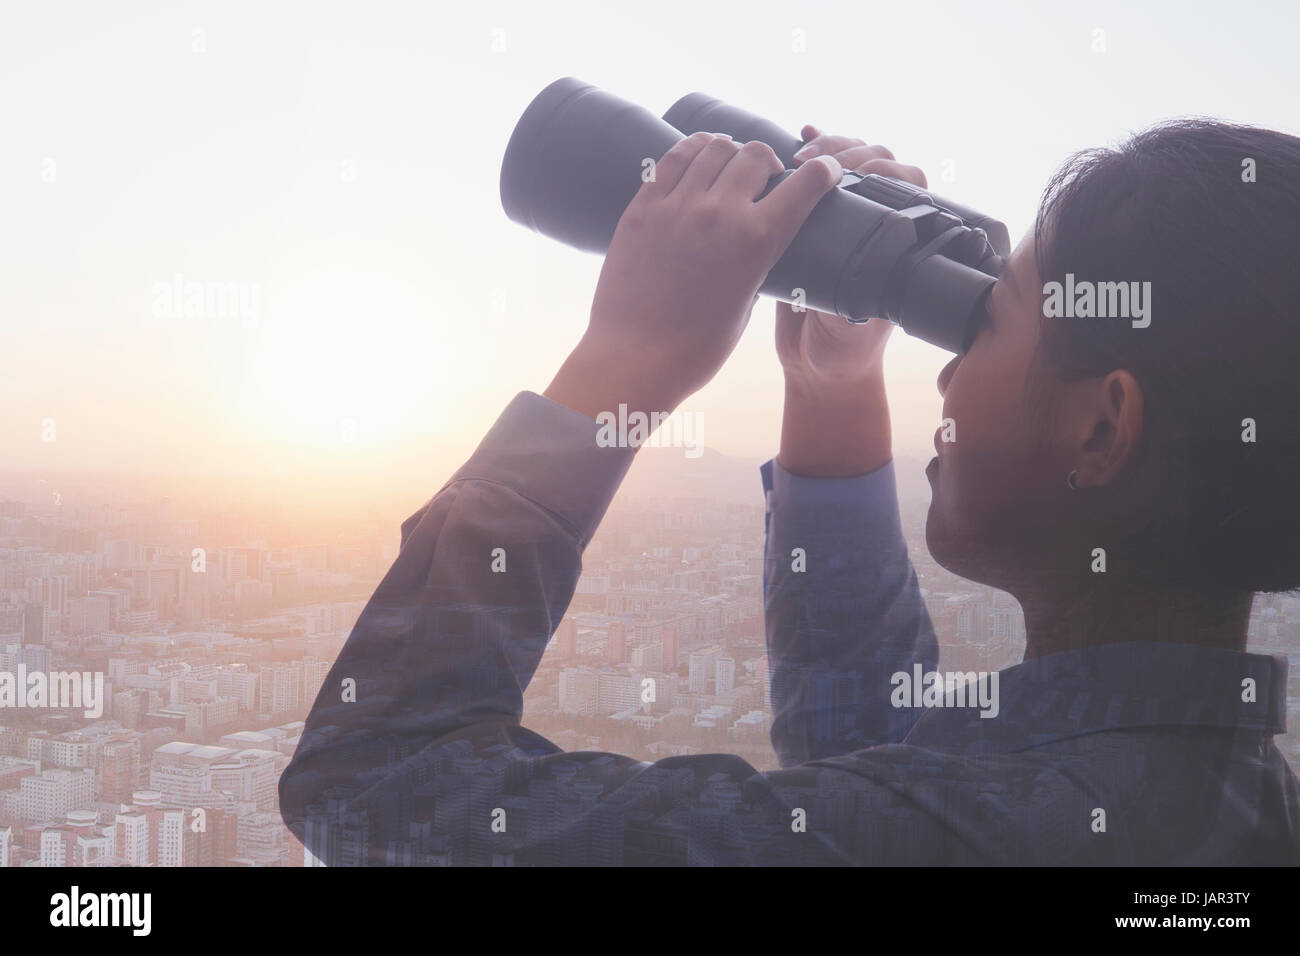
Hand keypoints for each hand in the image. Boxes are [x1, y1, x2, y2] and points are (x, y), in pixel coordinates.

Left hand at [545, 131, 842, 421]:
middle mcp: (720, 214)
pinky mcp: (642, 208)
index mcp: (757, 241)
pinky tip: (698, 159)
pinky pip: (672, 159)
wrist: (636, 360)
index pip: (806, 182)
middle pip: (756, 153)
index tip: (824, 170)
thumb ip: (757, 260)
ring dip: (730, 153)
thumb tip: (760, 233)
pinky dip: (692, 151)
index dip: (823, 170)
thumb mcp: (746, 302)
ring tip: (728, 170)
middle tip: (764, 180)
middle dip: (768, 162)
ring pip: (715, 147)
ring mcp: (677, 207)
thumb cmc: (696, 347)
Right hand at [776, 125, 928, 392]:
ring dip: (827, 148)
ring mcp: (847, 220)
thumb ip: (852, 300)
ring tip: (799, 157)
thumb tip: (848, 265)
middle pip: (875, 160)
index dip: (882, 168)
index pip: (907, 182)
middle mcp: (878, 224)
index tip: (851, 175)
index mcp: (900, 242)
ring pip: (848, 162)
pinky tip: (800, 134)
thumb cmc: (843, 351)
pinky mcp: (816, 222)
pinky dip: (812, 151)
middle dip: (846, 152)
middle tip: (813, 163)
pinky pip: (819, 177)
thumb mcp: (850, 327)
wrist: (813, 364)